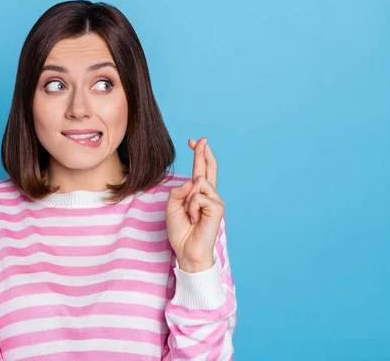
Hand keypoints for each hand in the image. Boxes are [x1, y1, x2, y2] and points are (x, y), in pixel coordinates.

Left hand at [165, 137, 224, 271]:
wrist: (187, 251)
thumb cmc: (180, 231)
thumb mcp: (171, 208)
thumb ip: (177, 192)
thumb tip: (191, 181)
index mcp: (198, 194)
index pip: (200, 170)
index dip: (198, 154)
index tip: (194, 141)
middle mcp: (209, 194)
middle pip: (208, 168)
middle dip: (203, 152)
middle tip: (200, 139)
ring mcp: (215, 200)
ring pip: (199, 182)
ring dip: (188, 199)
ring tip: (190, 215)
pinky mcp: (218, 208)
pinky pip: (199, 197)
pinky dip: (192, 207)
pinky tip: (195, 219)